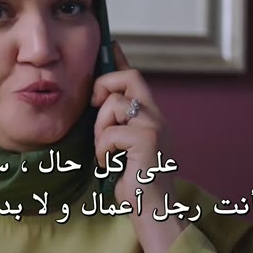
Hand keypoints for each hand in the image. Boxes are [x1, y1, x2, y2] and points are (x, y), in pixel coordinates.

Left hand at [91, 41, 186, 252]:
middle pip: (130, 77)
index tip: (111, 43)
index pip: (135, 77)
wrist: (151, 209)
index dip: (121, 58)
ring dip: (100, 129)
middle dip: (105, 85)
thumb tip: (96, 105)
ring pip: (114, 105)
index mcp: (150, 114)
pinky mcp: (147, 141)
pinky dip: (103, 150)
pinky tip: (110, 164)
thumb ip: (115, 124)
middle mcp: (156, 115)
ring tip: (105, 150)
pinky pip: (111, 132)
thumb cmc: (132, 180)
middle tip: (95, 107)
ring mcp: (154, 126)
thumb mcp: (121, 145)